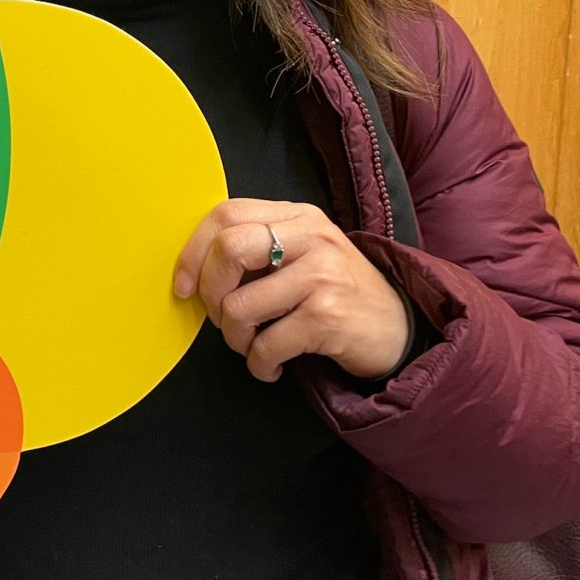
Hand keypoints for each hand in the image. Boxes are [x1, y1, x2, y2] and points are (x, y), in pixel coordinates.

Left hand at [174, 199, 409, 381]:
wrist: (398, 329)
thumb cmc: (336, 293)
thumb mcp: (301, 254)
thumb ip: (257, 249)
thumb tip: (193, 270)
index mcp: (296, 216)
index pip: (226, 214)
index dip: (193, 251)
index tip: (182, 285)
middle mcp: (311, 237)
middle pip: (228, 249)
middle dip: (210, 293)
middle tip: (221, 318)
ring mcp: (322, 275)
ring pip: (240, 306)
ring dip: (234, 339)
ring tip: (252, 346)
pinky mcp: (328, 317)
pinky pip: (266, 345)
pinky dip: (259, 365)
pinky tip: (271, 366)